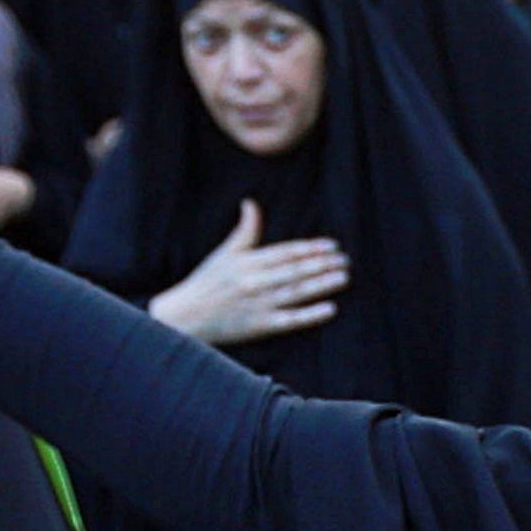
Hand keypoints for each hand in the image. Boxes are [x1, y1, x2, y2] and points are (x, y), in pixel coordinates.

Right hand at [150, 198, 347, 343]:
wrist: (185, 316)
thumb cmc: (206, 282)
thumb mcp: (224, 254)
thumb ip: (244, 231)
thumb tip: (251, 203)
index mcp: (247, 262)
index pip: (285, 253)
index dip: (310, 248)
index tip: (332, 245)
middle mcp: (254, 282)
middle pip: (294, 271)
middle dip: (322, 265)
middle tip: (345, 260)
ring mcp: (258, 304)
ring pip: (296, 292)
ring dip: (322, 285)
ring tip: (343, 277)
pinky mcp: (259, 326)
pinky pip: (290, 320)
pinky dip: (310, 314)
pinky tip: (330, 308)